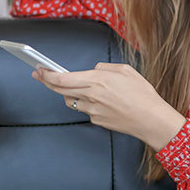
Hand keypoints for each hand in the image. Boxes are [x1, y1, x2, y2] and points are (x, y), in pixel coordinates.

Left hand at [32, 63, 185, 150]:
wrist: (150, 119)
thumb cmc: (142, 94)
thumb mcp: (126, 70)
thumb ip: (106, 68)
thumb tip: (94, 70)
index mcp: (97, 81)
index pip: (63, 78)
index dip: (47, 74)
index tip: (39, 69)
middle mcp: (91, 96)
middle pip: (60, 90)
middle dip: (47, 81)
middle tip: (40, 75)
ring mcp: (92, 110)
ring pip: (71, 100)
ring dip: (68, 93)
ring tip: (74, 87)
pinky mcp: (96, 121)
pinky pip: (85, 109)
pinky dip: (87, 103)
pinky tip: (100, 101)